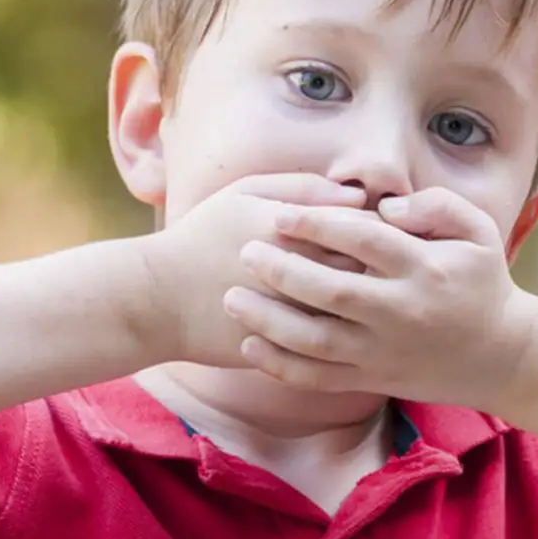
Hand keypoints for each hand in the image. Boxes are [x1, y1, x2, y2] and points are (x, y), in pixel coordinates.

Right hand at [129, 174, 366, 368]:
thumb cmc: (201, 237)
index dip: (379, 230)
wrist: (157, 300)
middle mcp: (302, 274)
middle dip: (380, 267)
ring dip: (369, 303)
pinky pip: (335, 346)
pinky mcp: (288, 351)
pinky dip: (348, 334)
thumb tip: (359, 196)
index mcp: (297, 230)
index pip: (366, 227)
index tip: (374, 233)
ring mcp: (296, 316)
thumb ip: (303, 187)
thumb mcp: (245, 193)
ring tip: (366, 295)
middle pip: (370, 269)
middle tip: (379, 266)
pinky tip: (343, 323)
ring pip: (358, 311)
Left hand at [223, 187, 536, 409]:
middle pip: (332, 291)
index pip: (363, 240)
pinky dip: (281, 367)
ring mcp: (384, 351)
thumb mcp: (479, 231)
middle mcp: (402, 312)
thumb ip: (436, 205)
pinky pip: (320, 378)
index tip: (280, 214)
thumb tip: (385, 206)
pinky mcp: (374, 380)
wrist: (502, 356)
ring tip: (233, 298)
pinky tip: (249, 346)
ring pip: (317, 340)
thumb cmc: (483, 283)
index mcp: (425, 269)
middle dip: (283, 271)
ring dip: (270, 321)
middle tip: (246, 252)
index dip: (318, 224)